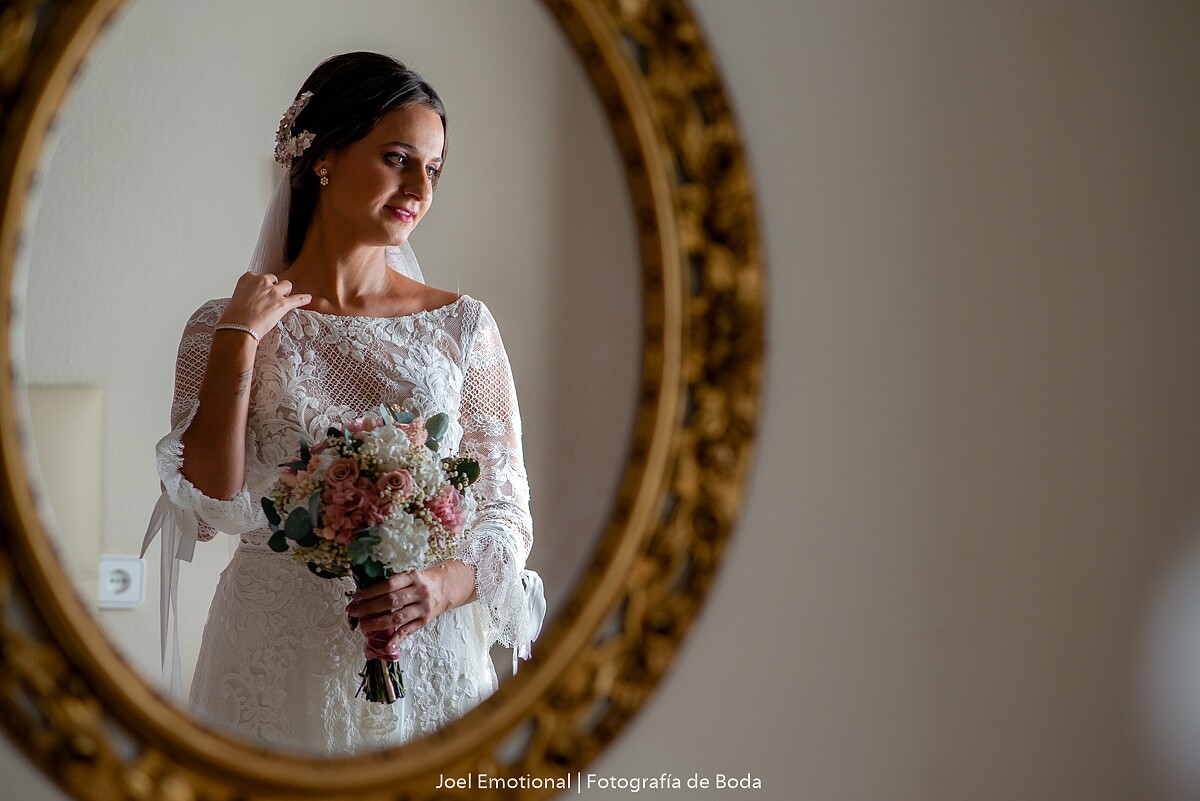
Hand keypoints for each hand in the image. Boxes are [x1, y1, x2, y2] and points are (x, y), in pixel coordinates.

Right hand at [218, 271, 311, 334]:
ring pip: (287, 285)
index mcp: (248, 277)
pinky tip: (308, 298)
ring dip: (286, 293)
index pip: (261, 277)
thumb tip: (253, 300)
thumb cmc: (233, 317)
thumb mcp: (237, 298)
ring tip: (282, 302)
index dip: (263, 287)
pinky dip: (304, 299)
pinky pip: (297, 299)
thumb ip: (248, 294)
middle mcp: (261, 281)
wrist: (237, 328)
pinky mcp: (282, 303)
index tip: (261, 295)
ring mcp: (273, 292)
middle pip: (275, 279)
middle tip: (270, 301)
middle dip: (275, 288)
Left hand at [345, 562, 474, 654]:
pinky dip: (396, 640)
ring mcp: (422, 608)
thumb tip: (363, 594)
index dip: (371, 591)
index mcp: (412, 577)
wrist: (443, 589)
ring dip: (378, 623)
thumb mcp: (408, 577)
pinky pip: (408, 631)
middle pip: (391, 601)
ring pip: (398, 617)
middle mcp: (418, 592)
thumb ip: (391, 584)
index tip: (356, 597)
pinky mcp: (424, 621)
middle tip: (354, 611)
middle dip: (369, 607)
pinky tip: (386, 646)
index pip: (388, 584)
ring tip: (363, 626)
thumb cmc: (419, 583)